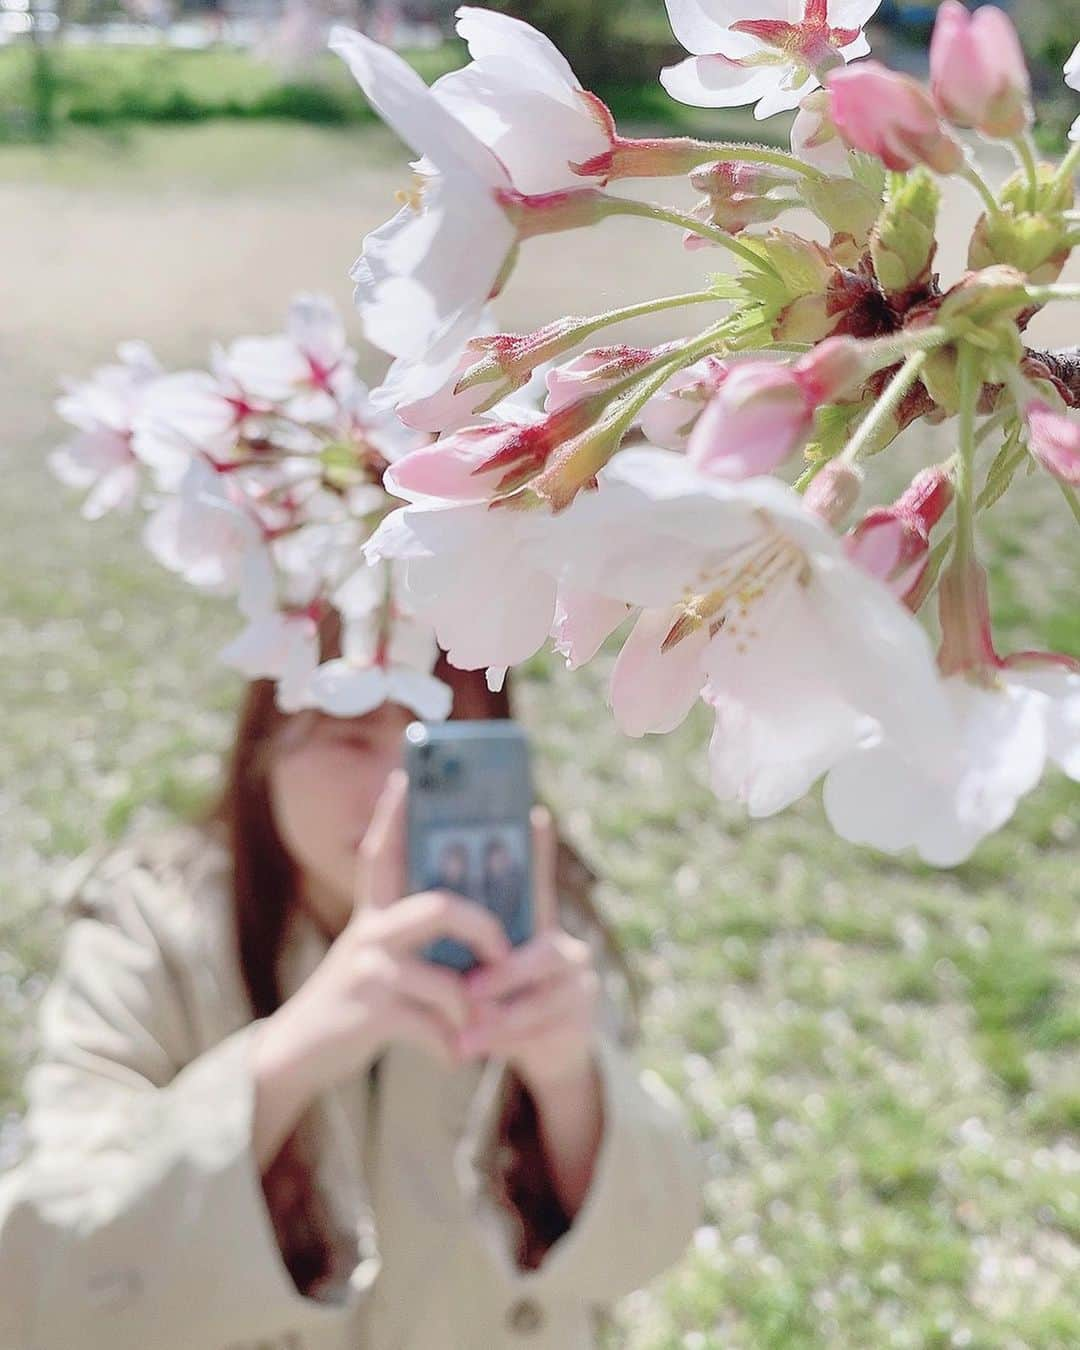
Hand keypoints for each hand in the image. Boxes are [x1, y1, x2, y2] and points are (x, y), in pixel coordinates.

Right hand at [252, 772, 509, 1167]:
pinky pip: (436, 1025)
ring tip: (472, 1029)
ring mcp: (368, 970)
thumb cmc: (354, 1002)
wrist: (299, 1053)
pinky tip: (450, 1055)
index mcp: (372, 913)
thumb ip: (411, 938)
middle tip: (503, 950)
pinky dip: (451, 1047)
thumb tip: (474, 924)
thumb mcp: (375, 958)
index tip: (405, 775)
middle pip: (440, 907)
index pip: (381, 852)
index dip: (394, 813)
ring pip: (448, 982)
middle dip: (483, 927)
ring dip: (469, 1012)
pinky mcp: (372, 1011)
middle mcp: (369, 932)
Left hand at [460, 806, 601, 1093]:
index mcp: (536, 922)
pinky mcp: (581, 1021)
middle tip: (469, 991)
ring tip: (464, 1034)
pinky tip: (472, 1050)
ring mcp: (579, 982)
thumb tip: (419, 891)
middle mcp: (565, 945)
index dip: (538, 847)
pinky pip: (544, 1032)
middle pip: (545, 950)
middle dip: (505, 973)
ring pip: (542, 997)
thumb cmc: (502, 996)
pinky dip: (505, 1042)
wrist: (544, 1050)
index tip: (532, 815)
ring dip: (500, 1018)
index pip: (537, 876)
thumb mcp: (479, 962)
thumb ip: (457, 931)